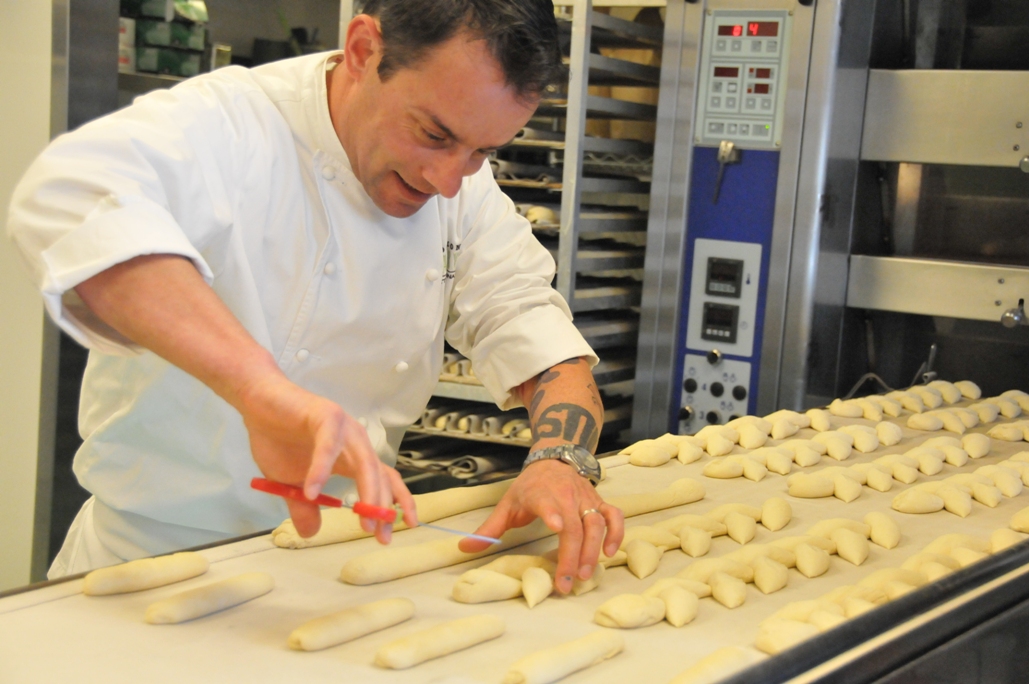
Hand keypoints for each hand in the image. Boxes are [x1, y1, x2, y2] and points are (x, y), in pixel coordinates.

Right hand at [236, 373, 415, 543]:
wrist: (257, 403)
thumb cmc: (277, 438)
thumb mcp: (291, 483)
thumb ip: (304, 508)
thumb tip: (311, 534)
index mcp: (351, 458)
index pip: (383, 482)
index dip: (391, 506)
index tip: (389, 535)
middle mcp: (355, 443)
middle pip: (380, 476)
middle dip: (384, 507)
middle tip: (380, 535)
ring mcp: (343, 428)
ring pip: (365, 462)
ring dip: (367, 492)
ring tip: (363, 521)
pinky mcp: (325, 415)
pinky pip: (328, 446)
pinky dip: (322, 470)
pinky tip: (312, 490)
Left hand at [458, 459, 623, 593]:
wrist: (555, 459)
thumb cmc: (530, 487)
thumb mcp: (507, 504)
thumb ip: (488, 529)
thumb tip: (463, 547)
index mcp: (541, 495)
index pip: (549, 503)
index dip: (554, 514)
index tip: (558, 528)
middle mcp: (566, 496)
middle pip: (574, 527)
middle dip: (572, 555)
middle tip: (567, 582)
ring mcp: (586, 500)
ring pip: (595, 525)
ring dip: (592, 551)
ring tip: (585, 575)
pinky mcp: (599, 503)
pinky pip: (614, 517)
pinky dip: (616, 533)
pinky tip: (609, 553)